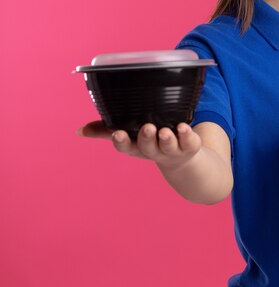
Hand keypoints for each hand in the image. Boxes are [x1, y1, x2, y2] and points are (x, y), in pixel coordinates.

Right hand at [78, 120, 202, 170]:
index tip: (117, 133)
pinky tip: (183, 127)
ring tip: (164, 130)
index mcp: (137, 148)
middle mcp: (154, 151)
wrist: (182, 159)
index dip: (122, 141)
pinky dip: (187, 135)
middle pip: (148, 147)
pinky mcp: (190, 146)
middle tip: (148, 128)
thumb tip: (80, 131)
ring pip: (169, 145)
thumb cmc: (150, 143)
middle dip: (147, 138)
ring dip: (167, 138)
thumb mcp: (130, 137)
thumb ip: (106, 131)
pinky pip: (189, 141)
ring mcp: (173, 150)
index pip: (126, 147)